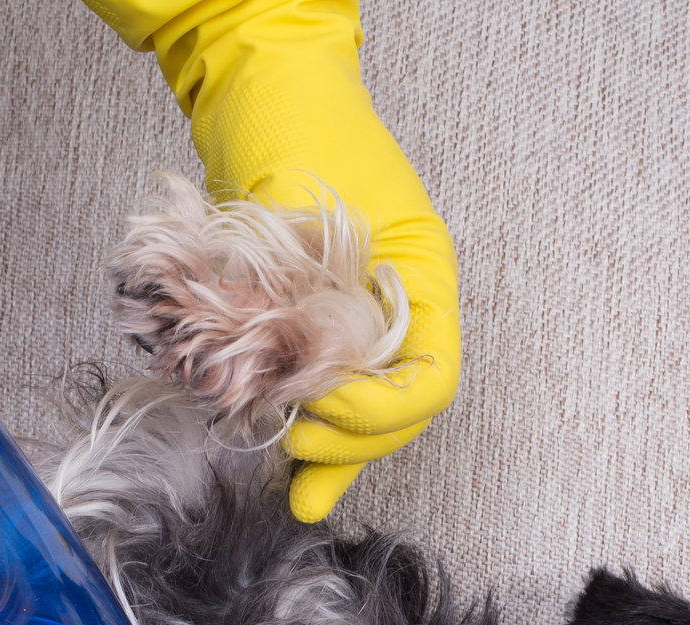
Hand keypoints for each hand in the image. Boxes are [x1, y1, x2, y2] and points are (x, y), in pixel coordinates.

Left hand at [88, 0, 459, 519]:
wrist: (258, 72)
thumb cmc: (290, 114)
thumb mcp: (291, 197)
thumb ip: (290, 284)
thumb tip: (278, 369)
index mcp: (420, 270)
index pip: (431, 378)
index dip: (377, 412)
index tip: (318, 408)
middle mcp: (401, 297)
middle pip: (404, 405)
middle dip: (354, 443)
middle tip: (296, 455)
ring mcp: (363, 308)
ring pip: (370, 406)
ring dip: (336, 453)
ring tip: (294, 488)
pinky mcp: (320, 315)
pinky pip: (333, 388)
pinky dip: (314, 428)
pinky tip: (291, 472)